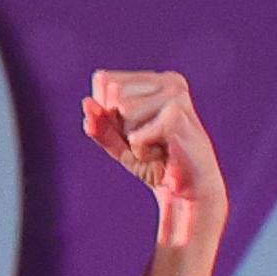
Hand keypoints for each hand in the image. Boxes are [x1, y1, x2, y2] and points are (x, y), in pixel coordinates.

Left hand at [81, 70, 224, 240]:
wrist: (189, 195)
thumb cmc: (157, 165)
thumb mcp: (119, 143)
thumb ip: (100, 124)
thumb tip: (87, 103)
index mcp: (157, 79)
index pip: (104, 80)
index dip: (108, 112)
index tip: (137, 130)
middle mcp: (170, 81)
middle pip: (112, 94)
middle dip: (122, 125)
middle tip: (150, 142)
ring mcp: (177, 96)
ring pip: (123, 110)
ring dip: (134, 139)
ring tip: (159, 148)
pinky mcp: (178, 117)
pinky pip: (135, 135)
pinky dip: (142, 152)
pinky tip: (164, 156)